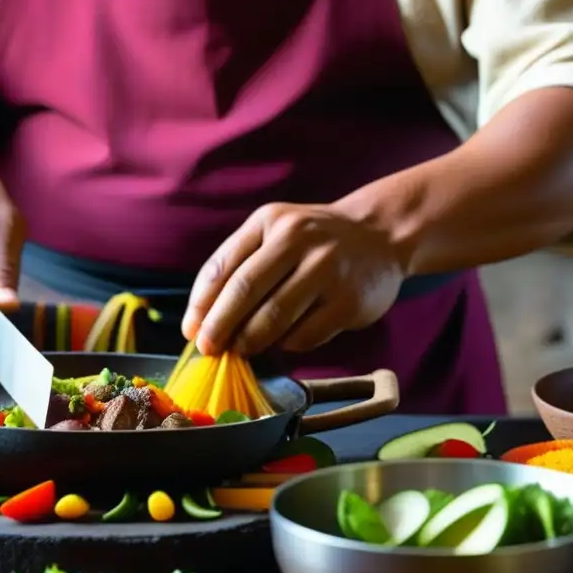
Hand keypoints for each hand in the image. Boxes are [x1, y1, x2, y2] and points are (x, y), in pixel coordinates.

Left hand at [181, 203, 403, 355]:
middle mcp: (298, 239)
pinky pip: (305, 335)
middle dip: (219, 327)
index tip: (191, 331)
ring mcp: (327, 269)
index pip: (223, 266)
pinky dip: (286, 345)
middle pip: (244, 291)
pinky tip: (281, 344)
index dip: (201, 304)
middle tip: (208, 350)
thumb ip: (239, 267)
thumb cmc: (312, 242)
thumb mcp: (274, 234)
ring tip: (240, 351)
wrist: (381, 235)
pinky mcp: (349, 302)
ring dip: (250, 341)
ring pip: (274, 317)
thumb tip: (200, 323)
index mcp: (269, 221)